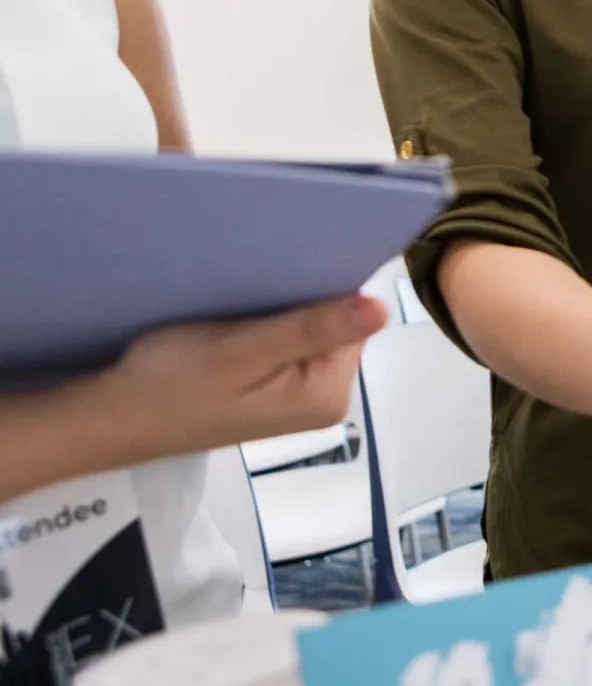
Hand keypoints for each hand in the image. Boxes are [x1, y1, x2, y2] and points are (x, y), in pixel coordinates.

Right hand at [99, 294, 385, 457]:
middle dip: (306, 300)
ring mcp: (304, 397)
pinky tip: (243, 321)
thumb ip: (310, 330)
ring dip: (287, 311)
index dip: (327, 287)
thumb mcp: (241, 352)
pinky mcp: (279, 390)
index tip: (292, 269)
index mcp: (328, 393)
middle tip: (259, 290)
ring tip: (248, 303)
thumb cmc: (171, 385)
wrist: (117, 416)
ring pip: (315, 330)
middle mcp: (327, 399)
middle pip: (340, 324)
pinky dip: (272, 326)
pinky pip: (292, 342)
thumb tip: (380, 308)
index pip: (356, 318)